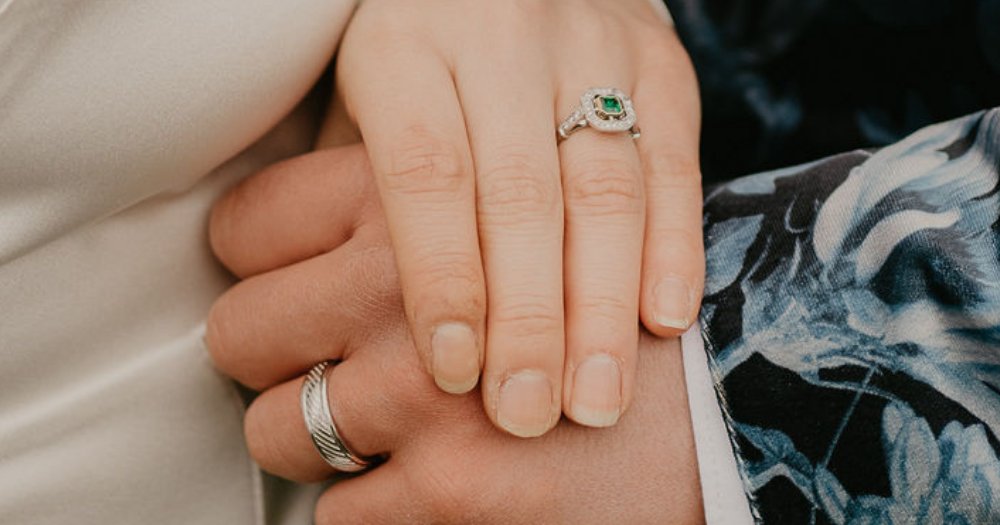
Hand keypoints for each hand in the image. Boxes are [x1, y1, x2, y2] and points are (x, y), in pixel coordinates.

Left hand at [206, 145, 701, 522]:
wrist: (727, 407)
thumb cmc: (606, 307)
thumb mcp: (514, 211)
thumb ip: (412, 210)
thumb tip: (298, 243)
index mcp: (418, 193)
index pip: (246, 225)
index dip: (259, 265)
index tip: (289, 287)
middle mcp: (409, 284)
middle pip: (239, 330)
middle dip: (273, 360)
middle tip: (321, 367)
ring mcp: (424, 393)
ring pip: (274, 431)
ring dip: (315, 440)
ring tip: (380, 429)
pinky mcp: (450, 491)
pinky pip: (337, 518)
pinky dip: (373, 510)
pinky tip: (432, 480)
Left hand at [326, 0, 702, 436]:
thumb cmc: (421, 57)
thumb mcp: (362, 97)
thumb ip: (353, 185)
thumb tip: (337, 314)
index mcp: (406, 44)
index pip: (427, 173)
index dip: (443, 277)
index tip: (452, 371)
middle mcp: (502, 37)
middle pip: (519, 194)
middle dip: (527, 318)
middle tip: (524, 414)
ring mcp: (592, 45)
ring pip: (604, 190)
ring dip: (602, 306)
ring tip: (594, 401)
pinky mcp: (660, 63)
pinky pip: (673, 163)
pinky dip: (673, 247)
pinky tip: (662, 324)